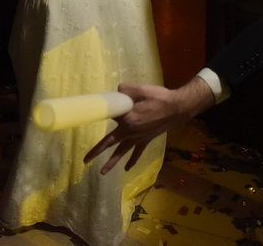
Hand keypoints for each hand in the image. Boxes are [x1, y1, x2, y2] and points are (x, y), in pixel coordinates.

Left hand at [84, 79, 214, 173]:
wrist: (177, 108)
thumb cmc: (159, 97)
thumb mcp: (140, 89)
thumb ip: (125, 90)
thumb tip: (117, 93)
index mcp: (126, 118)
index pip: (109, 115)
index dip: (105, 109)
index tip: (99, 105)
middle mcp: (130, 131)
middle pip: (109, 142)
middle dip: (97, 151)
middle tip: (85, 161)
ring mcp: (138, 137)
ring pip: (122, 151)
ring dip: (112, 162)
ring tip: (102, 173)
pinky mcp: (146, 139)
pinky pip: (137, 152)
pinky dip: (132, 160)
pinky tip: (127, 168)